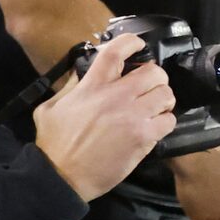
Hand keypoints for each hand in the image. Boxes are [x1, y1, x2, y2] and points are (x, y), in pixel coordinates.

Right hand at [31, 33, 176, 202]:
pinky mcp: (144, 136)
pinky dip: (165, 122)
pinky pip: (169, 120)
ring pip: (166, 95)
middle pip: (153, 72)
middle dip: (155, 78)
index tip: (139, 46)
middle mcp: (115, 96)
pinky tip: (154, 127)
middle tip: (149, 87)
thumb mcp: (50, 108)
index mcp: (92, 86)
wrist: (62, 177)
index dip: (131, 43)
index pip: (115, 52)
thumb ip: (71, 87)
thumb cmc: (54, 143)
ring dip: (162, 100)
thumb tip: (84, 71)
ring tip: (153, 108)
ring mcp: (133, 116)